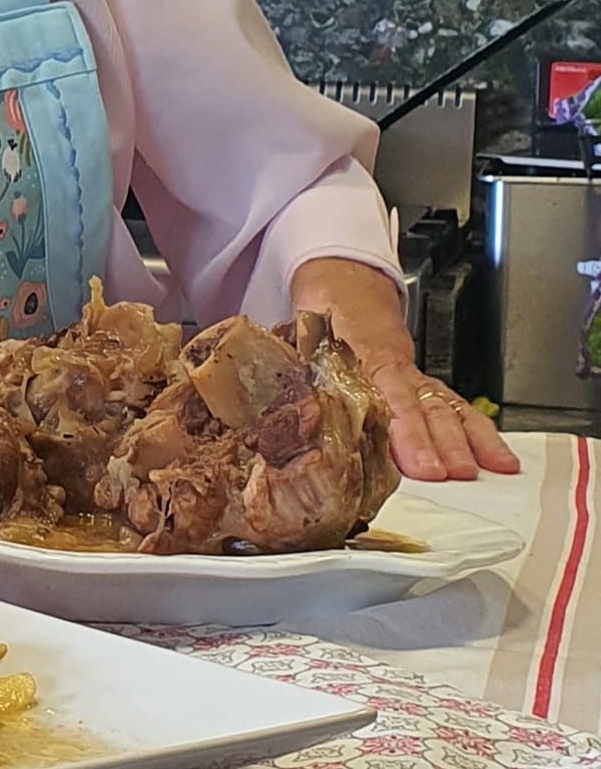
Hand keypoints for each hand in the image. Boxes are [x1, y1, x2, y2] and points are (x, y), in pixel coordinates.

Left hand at [292, 255, 520, 480]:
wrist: (342, 294)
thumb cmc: (316, 328)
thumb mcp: (298, 346)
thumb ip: (291, 376)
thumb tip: (270, 412)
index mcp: (357, 361)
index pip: (386, 397)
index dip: (405, 432)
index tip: (418, 464)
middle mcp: (393, 370)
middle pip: (423, 406)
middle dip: (442, 443)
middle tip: (454, 475)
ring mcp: (414, 378)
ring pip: (447, 405)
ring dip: (469, 440)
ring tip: (491, 470)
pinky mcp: (426, 387)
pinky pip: (458, 408)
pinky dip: (481, 432)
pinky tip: (499, 457)